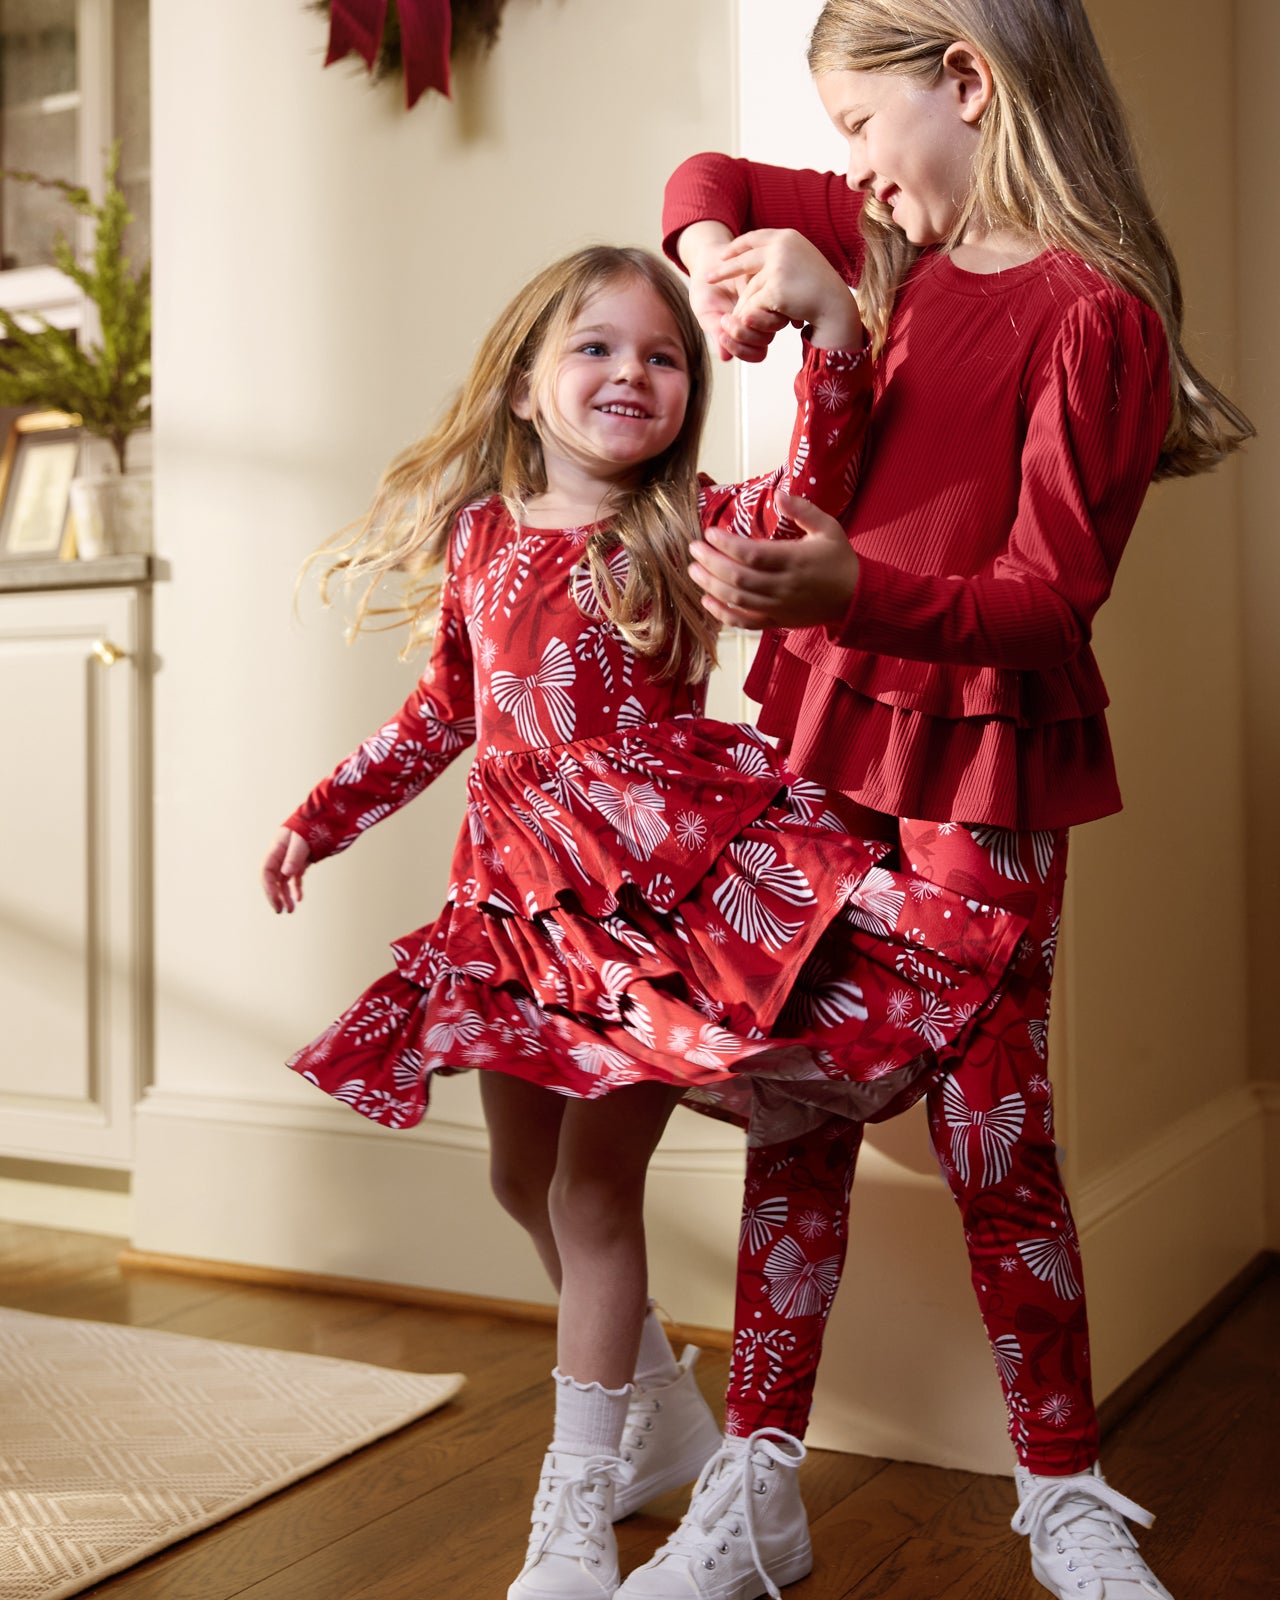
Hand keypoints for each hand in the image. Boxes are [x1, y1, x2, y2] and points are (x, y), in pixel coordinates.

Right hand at [262, 827, 310, 913]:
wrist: (329, 814)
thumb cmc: (315, 823)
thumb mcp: (303, 839)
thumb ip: (294, 856)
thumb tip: (286, 874)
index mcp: (277, 846)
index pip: (267, 871)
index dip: (269, 888)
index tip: (276, 902)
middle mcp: (281, 853)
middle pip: (273, 878)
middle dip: (275, 895)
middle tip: (281, 910)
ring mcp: (291, 857)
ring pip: (284, 879)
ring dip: (286, 894)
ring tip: (290, 910)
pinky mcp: (301, 860)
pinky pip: (295, 877)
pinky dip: (296, 887)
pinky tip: (299, 898)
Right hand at [679, 220, 780, 362]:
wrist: (710, 260)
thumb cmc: (706, 290)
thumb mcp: (706, 313)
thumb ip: (716, 334)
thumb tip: (726, 357)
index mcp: (749, 335)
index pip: (757, 354)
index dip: (742, 350)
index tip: (722, 336)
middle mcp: (763, 323)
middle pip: (767, 340)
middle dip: (744, 334)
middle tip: (725, 319)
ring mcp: (771, 304)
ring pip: (776, 322)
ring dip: (754, 319)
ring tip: (737, 308)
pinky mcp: (774, 283)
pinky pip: (776, 297)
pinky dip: (760, 298)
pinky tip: (743, 292)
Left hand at [689, 490, 860, 629]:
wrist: (855, 598)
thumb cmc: (839, 559)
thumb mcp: (829, 528)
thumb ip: (804, 510)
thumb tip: (778, 495)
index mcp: (795, 560)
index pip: (752, 554)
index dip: (726, 544)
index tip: (709, 532)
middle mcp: (784, 586)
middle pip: (738, 578)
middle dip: (711, 563)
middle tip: (693, 549)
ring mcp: (779, 607)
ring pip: (737, 600)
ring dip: (710, 586)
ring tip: (693, 571)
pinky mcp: (776, 621)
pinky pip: (745, 622)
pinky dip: (723, 614)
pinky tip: (706, 601)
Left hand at [710, 230, 863, 352]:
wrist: (836, 304)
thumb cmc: (821, 287)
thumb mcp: (802, 261)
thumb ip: (782, 255)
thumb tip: (761, 255)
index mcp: (786, 237)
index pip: (754, 238)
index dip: (736, 248)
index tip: (722, 256)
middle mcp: (780, 247)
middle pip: (743, 260)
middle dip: (723, 270)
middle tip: (706, 278)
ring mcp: (777, 267)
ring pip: (750, 289)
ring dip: (749, 304)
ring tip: (747, 314)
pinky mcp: (774, 288)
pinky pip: (755, 305)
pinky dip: (758, 315)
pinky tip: (765, 321)